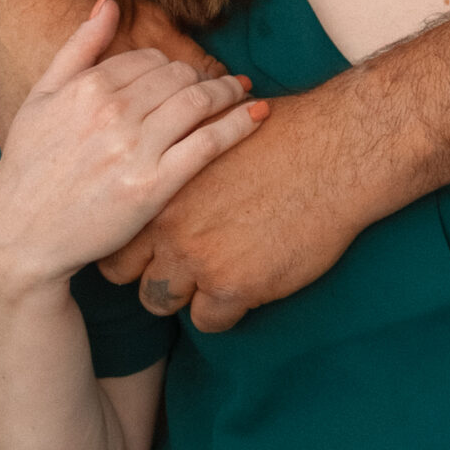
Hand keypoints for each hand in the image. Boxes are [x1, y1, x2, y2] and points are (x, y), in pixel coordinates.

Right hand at [0, 0, 265, 292]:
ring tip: (242, 93)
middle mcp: (112, 112)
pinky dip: (239, 124)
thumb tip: (108, 0)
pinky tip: (258, 115)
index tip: (187, 75)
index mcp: (87, 87)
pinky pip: (208, 144)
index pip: (150, 59)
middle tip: (222, 85)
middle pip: (179, 76)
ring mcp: (134, 149)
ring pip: (199, 102)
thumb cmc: (29, 167)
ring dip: (228, 92)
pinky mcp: (153, 186)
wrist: (21, 237)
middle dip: (203, 77)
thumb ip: (77, 47)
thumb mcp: (40, 99)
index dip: (173, 66)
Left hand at [99, 81, 378, 330]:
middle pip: (127, 274)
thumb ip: (180, 149)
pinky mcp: (235, 287)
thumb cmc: (281, 132)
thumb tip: (162, 153)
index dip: (130, 241)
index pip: (115, 233)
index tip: (150, 243)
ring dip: (183, 295)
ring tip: (210, 278)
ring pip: (161, 301)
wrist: (335, 153)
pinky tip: (243, 288)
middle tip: (178, 266)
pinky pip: (208, 322)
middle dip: (149, 271)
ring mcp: (199, 260)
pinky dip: (223, 312)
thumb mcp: (213, 128)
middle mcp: (168, 226)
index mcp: (159, 186)